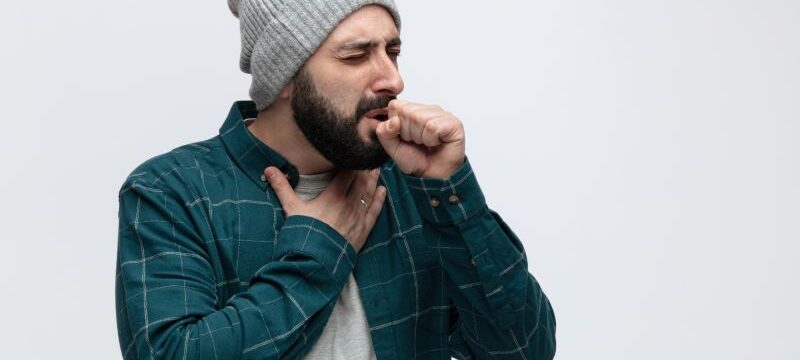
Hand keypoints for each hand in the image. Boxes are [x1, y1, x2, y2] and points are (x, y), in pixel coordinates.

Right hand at [264, 167, 385, 251]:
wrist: (314, 260)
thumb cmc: (303, 233)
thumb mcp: (291, 208)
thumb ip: (282, 187)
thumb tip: (268, 169)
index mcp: (332, 196)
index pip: (347, 172)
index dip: (351, 162)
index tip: (353, 152)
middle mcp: (348, 203)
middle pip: (361, 180)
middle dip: (364, 168)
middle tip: (369, 157)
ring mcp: (358, 217)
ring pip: (369, 193)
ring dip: (373, 180)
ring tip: (376, 168)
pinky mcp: (363, 229)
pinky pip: (374, 211)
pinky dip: (379, 200)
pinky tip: (383, 191)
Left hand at [375, 100, 464, 179]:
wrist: (432, 177)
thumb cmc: (416, 159)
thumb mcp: (392, 147)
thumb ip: (384, 132)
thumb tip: (393, 121)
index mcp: (413, 110)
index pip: (395, 106)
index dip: (396, 125)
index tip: (405, 137)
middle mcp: (428, 109)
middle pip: (407, 111)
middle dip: (408, 133)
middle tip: (418, 143)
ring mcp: (442, 114)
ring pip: (420, 118)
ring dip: (420, 137)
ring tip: (427, 144)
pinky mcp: (454, 124)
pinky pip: (433, 127)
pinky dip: (431, 140)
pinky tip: (437, 144)